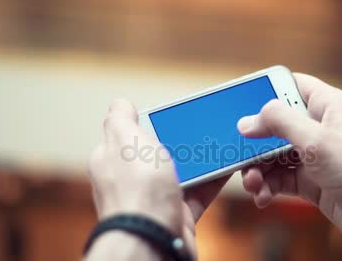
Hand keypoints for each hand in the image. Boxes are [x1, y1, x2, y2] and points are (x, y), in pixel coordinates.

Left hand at [88, 99, 228, 258]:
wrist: (154, 238)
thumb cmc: (137, 190)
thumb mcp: (125, 139)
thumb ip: (120, 118)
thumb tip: (121, 103)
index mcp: (114, 159)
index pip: (133, 134)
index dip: (153, 123)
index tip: (176, 115)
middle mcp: (132, 181)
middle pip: (161, 153)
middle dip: (183, 142)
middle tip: (205, 128)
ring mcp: (154, 200)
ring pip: (184, 173)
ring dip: (202, 160)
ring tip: (220, 143)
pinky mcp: (177, 215)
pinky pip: (200, 192)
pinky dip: (215, 180)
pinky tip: (227, 166)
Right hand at [238, 73, 341, 259]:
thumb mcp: (317, 142)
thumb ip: (281, 124)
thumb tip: (249, 119)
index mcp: (331, 107)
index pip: (294, 85)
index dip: (268, 90)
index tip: (242, 102)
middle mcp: (323, 128)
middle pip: (278, 124)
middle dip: (256, 140)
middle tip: (238, 152)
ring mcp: (318, 157)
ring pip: (276, 155)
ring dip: (258, 168)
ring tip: (251, 182)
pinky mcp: (315, 182)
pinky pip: (282, 179)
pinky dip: (269, 185)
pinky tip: (261, 195)